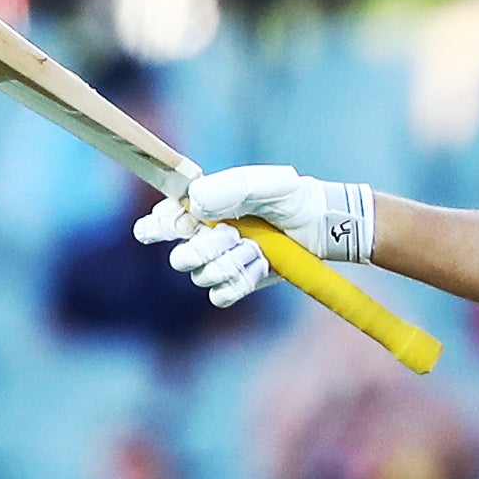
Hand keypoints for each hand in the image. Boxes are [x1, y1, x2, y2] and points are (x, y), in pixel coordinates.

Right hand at [133, 165, 374, 306]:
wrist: (318, 225)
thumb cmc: (289, 197)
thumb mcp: (264, 183)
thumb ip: (228, 188)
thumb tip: (193, 205)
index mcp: (199, 208)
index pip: (160, 222)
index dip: (161, 228)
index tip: (185, 225)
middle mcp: (203, 237)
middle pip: (179, 258)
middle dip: (206, 249)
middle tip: (233, 234)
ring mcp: (219, 263)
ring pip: (202, 277)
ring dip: (232, 263)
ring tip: (256, 247)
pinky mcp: (236, 283)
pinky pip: (221, 295)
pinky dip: (241, 282)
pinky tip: (260, 265)